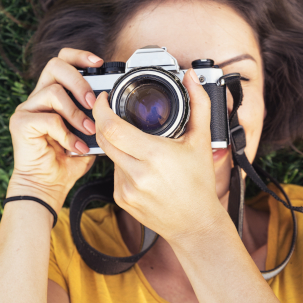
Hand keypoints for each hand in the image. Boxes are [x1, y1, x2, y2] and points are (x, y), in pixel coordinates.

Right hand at [7, 48, 99, 210]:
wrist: (48, 185)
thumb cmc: (67, 160)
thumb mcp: (89, 133)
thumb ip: (96, 115)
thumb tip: (111, 101)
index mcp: (53, 94)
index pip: (62, 61)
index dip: (79, 56)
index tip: (99, 63)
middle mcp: (38, 97)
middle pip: (55, 66)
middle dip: (79, 81)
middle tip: (92, 102)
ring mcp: (27, 109)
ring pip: (53, 91)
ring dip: (76, 113)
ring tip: (88, 131)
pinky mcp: (20, 123)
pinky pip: (48, 118)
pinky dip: (66, 133)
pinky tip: (74, 147)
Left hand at [92, 69, 227, 240]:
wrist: (195, 224)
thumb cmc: (199, 184)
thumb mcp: (201, 141)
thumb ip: (199, 104)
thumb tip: (192, 77)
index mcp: (154, 156)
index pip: (112, 127)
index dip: (101, 109)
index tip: (104, 99)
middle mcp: (137, 174)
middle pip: (103, 138)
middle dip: (103, 121)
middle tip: (111, 111)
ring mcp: (125, 189)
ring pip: (109, 155)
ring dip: (117, 144)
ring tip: (138, 145)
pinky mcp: (121, 199)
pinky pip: (114, 172)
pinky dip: (122, 163)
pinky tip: (141, 167)